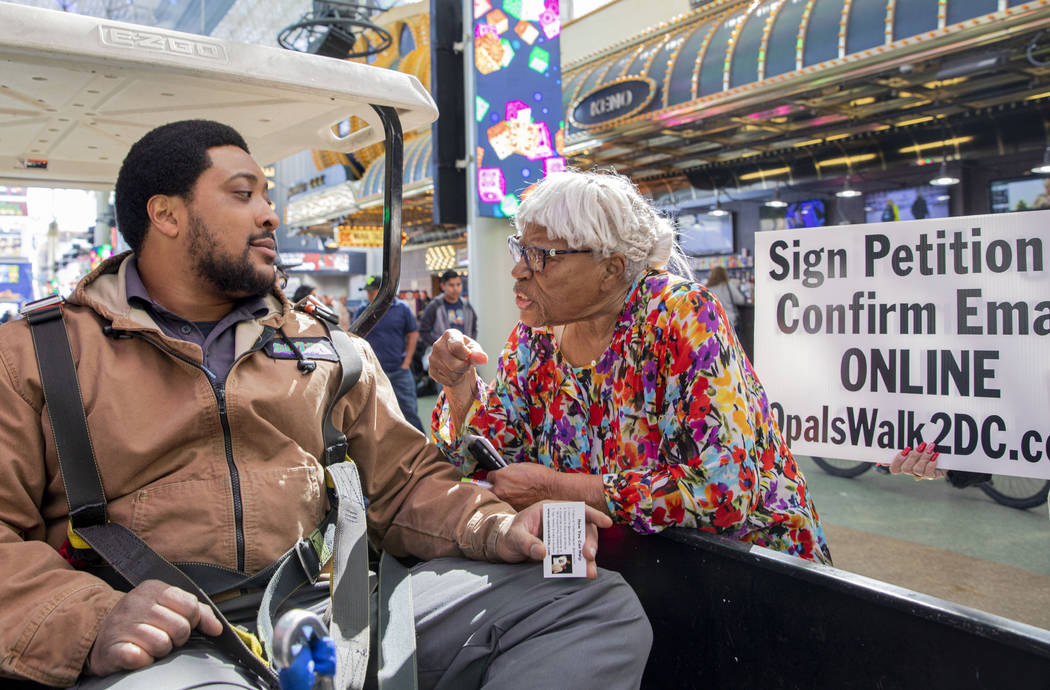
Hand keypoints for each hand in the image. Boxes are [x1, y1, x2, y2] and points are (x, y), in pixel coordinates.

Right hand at [87, 580, 221, 675]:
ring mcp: (121, 625)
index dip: (191, 621)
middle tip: (164, 637)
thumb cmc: (143, 620)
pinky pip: (140, 658)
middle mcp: (136, 603)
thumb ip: (198, 612)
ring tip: (149, 645)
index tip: (182, 624)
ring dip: (160, 650)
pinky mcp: (111, 648)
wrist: (100, 635)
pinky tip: (137, 654)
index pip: (190, 606)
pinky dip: (143, 660)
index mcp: (154, 588)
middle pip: (180, 627)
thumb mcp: (169, 606)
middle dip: (177, 638)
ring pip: (162, 644)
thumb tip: (218, 628)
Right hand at [428, 329, 487, 389]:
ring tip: (460, 368)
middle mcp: (437, 345)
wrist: (458, 359)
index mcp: (449, 334)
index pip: (456, 346)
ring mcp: (432, 358)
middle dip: (465, 367)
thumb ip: (478, 354)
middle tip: (467, 363)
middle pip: (455, 365)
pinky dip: (454, 381)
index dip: (466, 355)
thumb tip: (483, 359)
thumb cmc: (468, 351)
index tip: (468, 355)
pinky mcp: (431, 370)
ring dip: (460, 374)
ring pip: (452, 375)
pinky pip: (447, 381)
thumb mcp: (475, 350)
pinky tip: (454, 373)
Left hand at [488, 463, 557, 509]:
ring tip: (515, 492)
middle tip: (505, 485)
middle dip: (496, 487)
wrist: (550, 489)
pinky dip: (512, 502)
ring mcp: (506, 502)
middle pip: (490, 489)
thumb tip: (502, 472)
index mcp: (500, 477)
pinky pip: (508, 505)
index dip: (495, 476)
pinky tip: (520, 498)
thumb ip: (507, 471)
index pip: (489, 476)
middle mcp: (500, 491)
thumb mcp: (519, 466)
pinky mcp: (513, 509)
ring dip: (504, 496)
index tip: (498, 477)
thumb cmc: (538, 476)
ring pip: (499, 498)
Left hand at [494, 501, 611, 578]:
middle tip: (588, 555)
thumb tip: (542, 552)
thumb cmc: (508, 535)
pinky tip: (584, 574)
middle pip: (583, 528)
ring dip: (588, 558)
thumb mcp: (513, 536)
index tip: (607, 522)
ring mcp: (561, 536)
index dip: (593, 514)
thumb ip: (525, 542)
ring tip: (590, 572)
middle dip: (590, 542)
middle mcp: (559, 521)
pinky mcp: (561, 550)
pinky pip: (574, 557)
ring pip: (581, 544)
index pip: (575, 508)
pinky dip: (580, 565)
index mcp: (550, 509)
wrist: (502, 546)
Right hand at [889, 443, 944, 480]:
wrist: (946, 454)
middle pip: (906, 469)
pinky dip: (932, 463)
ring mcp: (922, 475)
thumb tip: (883, 458)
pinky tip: (936, 455)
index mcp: (904, 465)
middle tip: (921, 446)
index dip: (897, 461)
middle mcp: (912, 472)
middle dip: (913, 456)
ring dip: (924, 458)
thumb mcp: (915, 448)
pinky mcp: (933, 476)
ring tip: (930, 448)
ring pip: (918, 470)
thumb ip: (903, 450)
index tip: (904, 450)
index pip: (894, 469)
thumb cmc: (926, 448)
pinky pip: (930, 472)